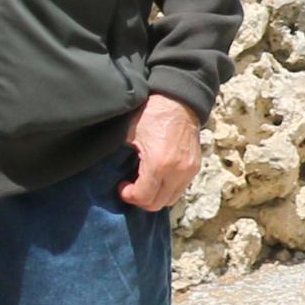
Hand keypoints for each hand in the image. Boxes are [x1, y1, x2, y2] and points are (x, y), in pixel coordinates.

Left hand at [119, 93, 203, 210]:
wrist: (179, 101)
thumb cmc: (152, 114)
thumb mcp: (129, 134)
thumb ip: (120, 158)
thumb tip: (109, 174)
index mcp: (159, 164)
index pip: (144, 198)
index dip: (129, 196)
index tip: (122, 186)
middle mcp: (178, 171)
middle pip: (158, 204)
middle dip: (141, 199)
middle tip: (131, 187)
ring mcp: (189, 170)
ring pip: (171, 199)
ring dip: (155, 196)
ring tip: (145, 183)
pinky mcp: (195, 167)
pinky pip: (180, 189)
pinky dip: (167, 189)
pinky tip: (158, 177)